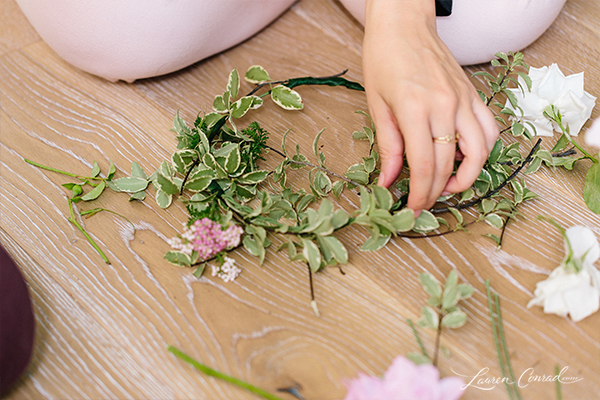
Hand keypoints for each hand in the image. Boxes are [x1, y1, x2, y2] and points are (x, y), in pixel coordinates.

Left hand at [363, 0, 498, 213]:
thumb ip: (387, 146)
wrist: (404, 24)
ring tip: (447, 187)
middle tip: (424, 203)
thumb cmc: (384, 58)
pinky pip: (489, 130)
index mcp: (415, 109)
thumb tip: (387, 181)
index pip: (424, 166)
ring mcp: (464, 100)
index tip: (411, 210)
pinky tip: (465, 159)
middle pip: (449, 164)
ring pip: (480, 151)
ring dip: (467, 177)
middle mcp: (445, 106)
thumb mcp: (376, 104)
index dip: (420, 194)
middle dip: (436, 192)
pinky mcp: (473, 95)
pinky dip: (483, 151)